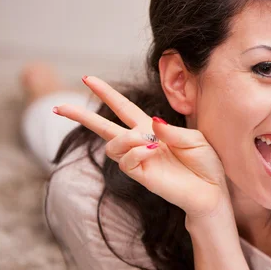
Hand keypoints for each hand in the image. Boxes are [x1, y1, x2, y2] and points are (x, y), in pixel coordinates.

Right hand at [53, 76, 228, 217]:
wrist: (212, 191)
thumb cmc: (206, 163)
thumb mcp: (194, 140)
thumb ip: (171, 131)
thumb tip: (151, 123)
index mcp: (152, 129)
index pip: (123, 108)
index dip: (106, 93)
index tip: (87, 78)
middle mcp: (141, 143)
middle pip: (104, 128)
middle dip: (81, 116)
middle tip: (58, 106)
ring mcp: (139, 161)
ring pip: (112, 146)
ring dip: (125, 138)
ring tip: (146, 140)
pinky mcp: (142, 177)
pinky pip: (126, 162)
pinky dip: (135, 152)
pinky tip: (151, 150)